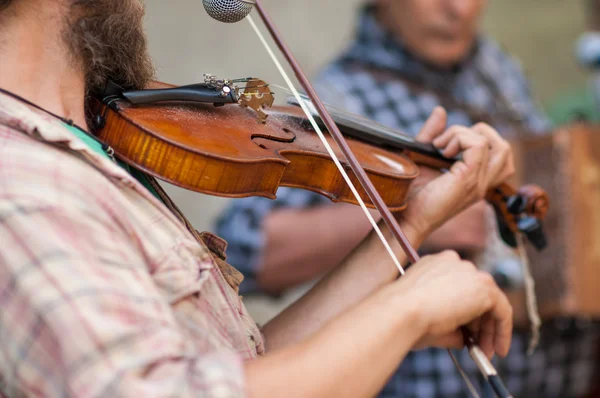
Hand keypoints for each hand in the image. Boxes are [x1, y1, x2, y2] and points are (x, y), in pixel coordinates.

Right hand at [394, 251, 512, 357]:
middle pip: (477, 294)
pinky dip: (502, 330)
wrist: (402, 312)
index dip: (467, 313)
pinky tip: (498, 348)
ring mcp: (470, 271)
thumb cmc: (406, 316)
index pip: (460, 288)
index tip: (468, 333)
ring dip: (490, 330)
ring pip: (490, 302)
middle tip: (480, 347)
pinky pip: (502, 309)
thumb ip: (451, 322)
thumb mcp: (429, 316)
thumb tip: (465, 339)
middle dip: (480, 323)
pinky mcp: (483, 286)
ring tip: (486, 353)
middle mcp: (454, 262)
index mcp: (436, 264)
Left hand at [396, 107, 514, 236]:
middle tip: (446, 143)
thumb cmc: (410, 194)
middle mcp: (482, 183)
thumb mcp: (422, 157)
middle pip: (505, 148)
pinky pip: (478, 145)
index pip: (499, 154)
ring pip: (499, 144)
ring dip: (467, 134)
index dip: (474, 138)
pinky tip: (441, 150)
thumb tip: (441, 110)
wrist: (404, 218)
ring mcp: (478, 183)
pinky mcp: (468, 180)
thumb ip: (432, 134)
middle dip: (477, 132)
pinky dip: (459, 137)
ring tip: (444, 146)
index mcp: (476, 180)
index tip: (442, 145)